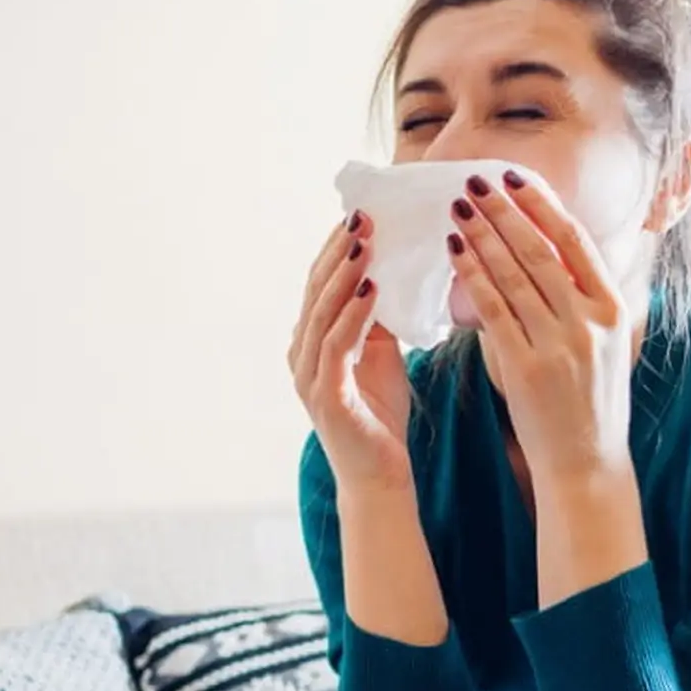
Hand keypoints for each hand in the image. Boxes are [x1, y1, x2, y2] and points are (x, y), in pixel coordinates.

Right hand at [289, 212, 412, 494]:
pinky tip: (371, 289)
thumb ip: (377, 318)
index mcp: (312, 341)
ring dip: (344, 274)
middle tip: (362, 216)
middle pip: (316, 291)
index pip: (320, 284)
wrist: (380, 475)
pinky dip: (352, 314)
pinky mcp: (325, 396)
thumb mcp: (382, 354)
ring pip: (322, 312)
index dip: (336, 249)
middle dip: (339, 251)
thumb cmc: (381, 416)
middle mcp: (302, 354)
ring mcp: (309, 376)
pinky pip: (335, 345)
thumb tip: (389, 273)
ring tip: (365, 242)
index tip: (360, 215)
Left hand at [448, 172, 632, 485]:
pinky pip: (494, 312)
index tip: (514, 177)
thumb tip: (550, 250)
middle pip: (541, 251)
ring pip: (515, 276)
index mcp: (612, 310)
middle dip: (505, 211)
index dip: (542, 205)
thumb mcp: (603, 344)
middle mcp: (589, 323)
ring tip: (458, 209)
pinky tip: (455, 253)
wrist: (586, 464)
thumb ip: (582, 300)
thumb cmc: (590, 402)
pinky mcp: (525, 369)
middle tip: (474, 181)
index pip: (575, 242)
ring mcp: (559, 346)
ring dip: (483, 236)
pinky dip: (473, 278)